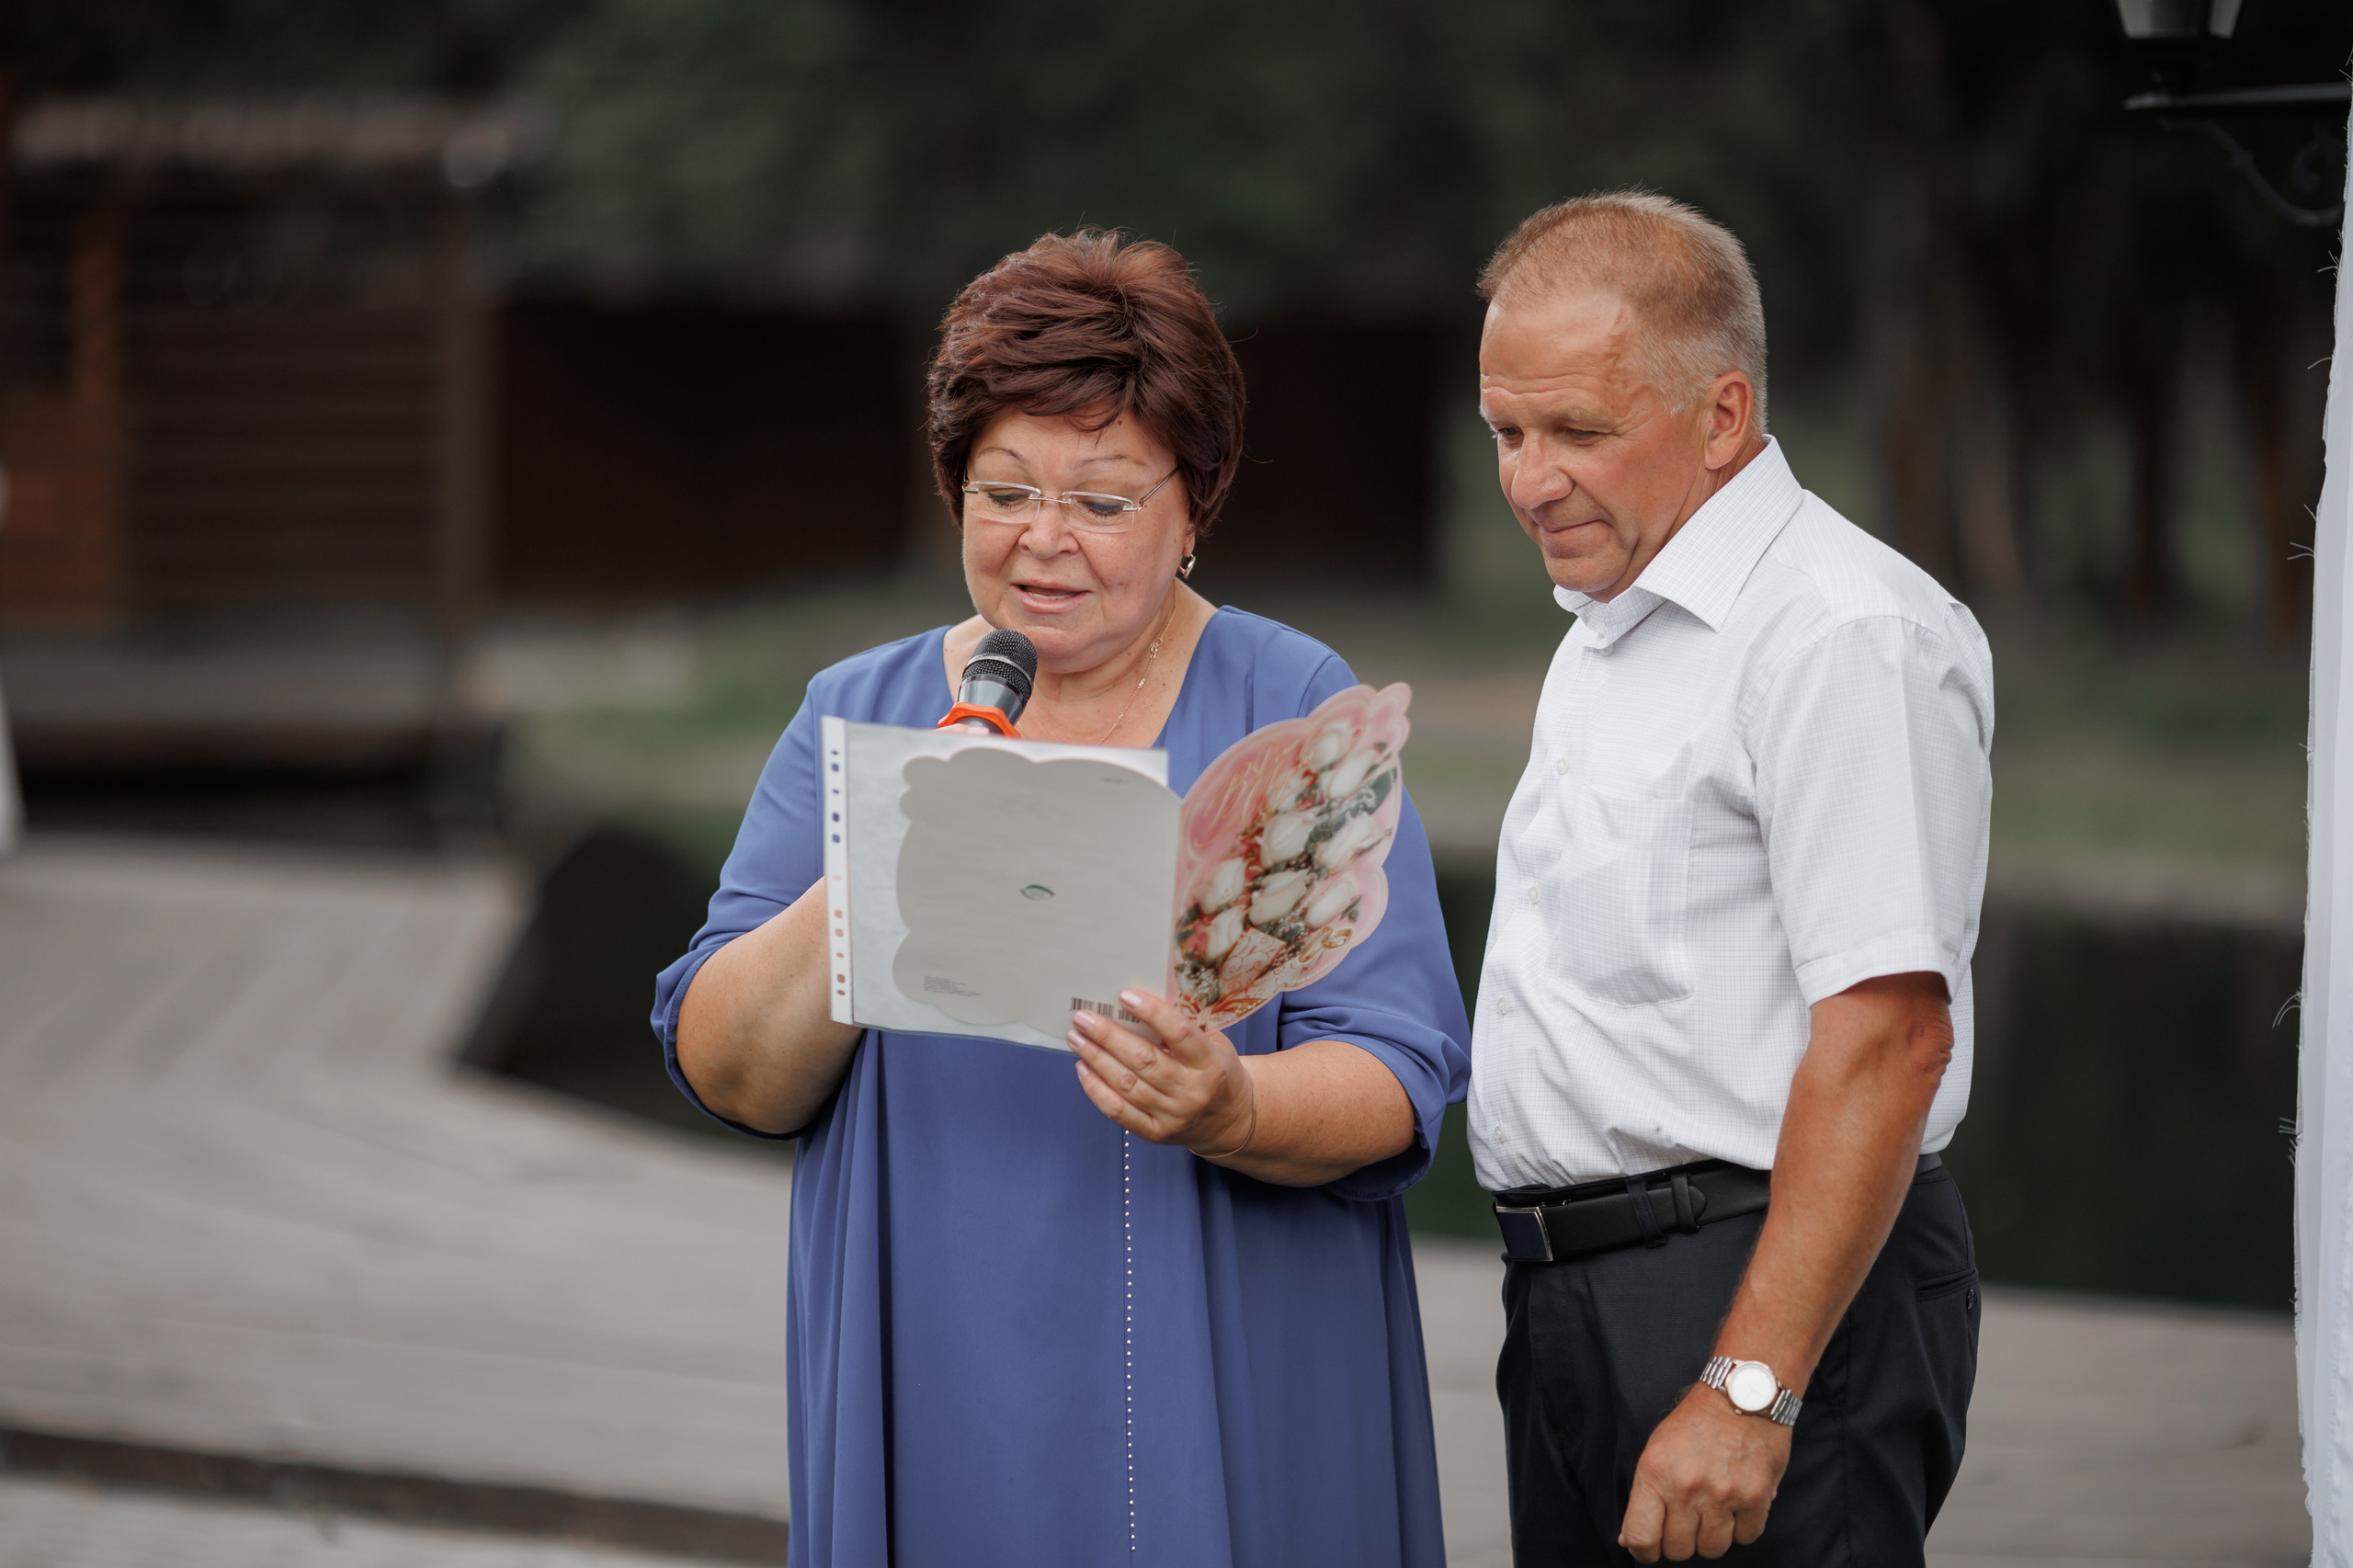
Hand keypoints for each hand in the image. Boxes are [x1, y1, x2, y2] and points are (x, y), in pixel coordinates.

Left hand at [1069, 988, 1256, 1157]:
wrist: (1229, 1118)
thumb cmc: (1215, 1070)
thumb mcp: (1214, 1044)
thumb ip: (1185, 1026)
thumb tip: (1139, 1001)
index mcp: (1210, 1063)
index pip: (1180, 1034)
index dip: (1152, 1013)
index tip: (1125, 996)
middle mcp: (1192, 1091)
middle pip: (1143, 1060)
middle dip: (1108, 1036)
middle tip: (1083, 1018)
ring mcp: (1173, 1115)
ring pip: (1126, 1085)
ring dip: (1096, 1058)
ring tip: (1077, 1038)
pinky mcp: (1156, 1133)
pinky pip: (1118, 1112)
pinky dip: (1096, 1090)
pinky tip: (1083, 1068)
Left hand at [1618, 1383, 1789, 1560]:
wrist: (1742, 1396)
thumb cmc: (1695, 1424)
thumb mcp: (1657, 1450)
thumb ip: (1644, 1497)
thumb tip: (1630, 1541)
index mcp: (1656, 1473)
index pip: (1641, 1537)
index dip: (1644, 1551)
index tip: (1650, 1550)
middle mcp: (1687, 1487)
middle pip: (1679, 1550)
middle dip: (1680, 1543)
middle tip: (1686, 1524)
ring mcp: (1723, 1495)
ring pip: (1712, 1549)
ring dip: (1711, 1538)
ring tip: (1712, 1512)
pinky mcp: (1756, 1498)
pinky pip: (1745, 1538)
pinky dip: (1741, 1529)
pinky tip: (1736, 1506)